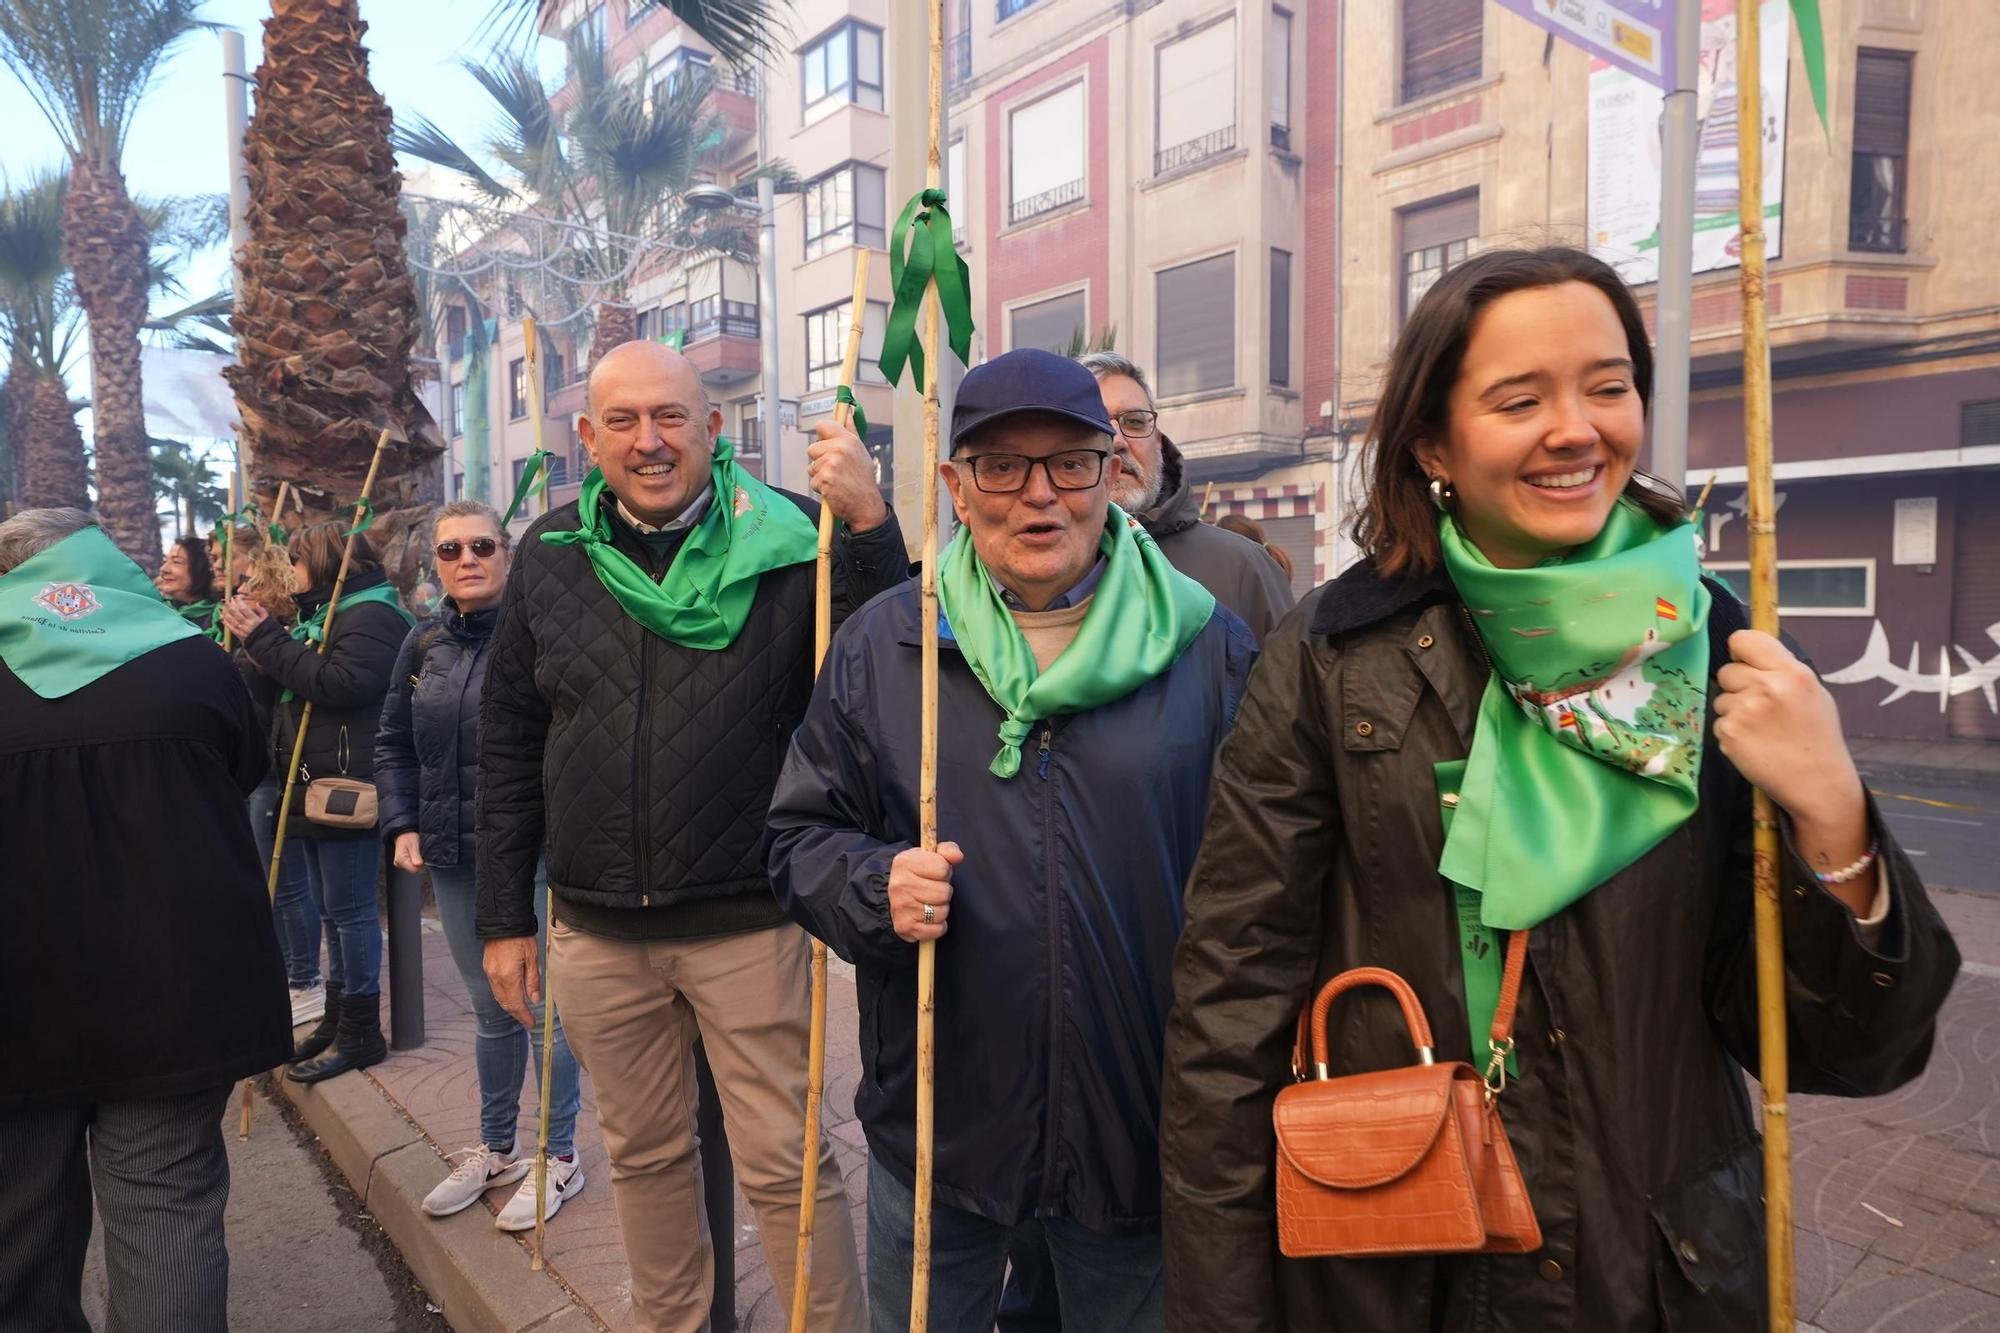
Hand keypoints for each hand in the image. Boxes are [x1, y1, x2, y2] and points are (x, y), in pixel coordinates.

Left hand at [217, 594, 268, 639]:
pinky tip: (223, 619)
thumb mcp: (268, 620)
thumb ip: (262, 611)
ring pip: (231, 620)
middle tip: (226, 600)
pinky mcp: (240, 635)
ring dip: (226, 613)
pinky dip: (226, 623)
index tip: (236, 597)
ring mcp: (242, 630)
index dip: (239, 602)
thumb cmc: (269, 632)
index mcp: (254, 619)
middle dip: (230, 606)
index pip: (244, 608)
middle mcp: (246, 624)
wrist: (268, 645)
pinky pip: (231, 628)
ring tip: (222, 608)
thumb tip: (257, 603)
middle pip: (236, 613)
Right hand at [392, 831, 423, 873]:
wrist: (404, 833)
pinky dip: (415, 860)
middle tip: (418, 853)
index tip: (422, 857)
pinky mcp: (402, 862)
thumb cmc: (408, 837)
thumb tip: (419, 866)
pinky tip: (414, 854)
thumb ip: (416, 857)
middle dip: (418, 863)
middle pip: (413, 869)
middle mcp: (399, 864)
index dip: (420, 865)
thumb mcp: (414, 846)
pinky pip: (411, 864)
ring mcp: (400, 863)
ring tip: (416, 852)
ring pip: (413, 867)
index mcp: (401, 860)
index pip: (414, 870)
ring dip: (417, 861)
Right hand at [483, 936, 540, 1028]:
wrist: (502, 921)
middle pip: (506, 1003)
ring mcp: (490, 973)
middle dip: (517, 1014)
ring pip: (499, 997)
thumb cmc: (520, 937)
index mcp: (508, 977)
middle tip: (528, 1021)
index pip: (516, 1004)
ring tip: (521, 1012)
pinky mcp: (487, 968)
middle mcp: (496, 978)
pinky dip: (503, 996)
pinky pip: (495, 988)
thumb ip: (532, 981)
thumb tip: (534, 1000)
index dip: (524, 1016)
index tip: (532, 1023)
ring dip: (509, 1006)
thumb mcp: (532, 958)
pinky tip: (511, 997)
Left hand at [807, 421, 887, 532]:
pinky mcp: (824, 479)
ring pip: (811, 466)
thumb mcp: (860, 451)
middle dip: (819, 460)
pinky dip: (820, 487)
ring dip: (820, 475)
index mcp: (848, 440)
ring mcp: (831, 464)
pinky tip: (833, 489)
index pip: (822, 425)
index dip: (822, 436)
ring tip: (836, 480)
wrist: (866, 505)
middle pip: (812, 448)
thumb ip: (850, 430)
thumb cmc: (862, 479)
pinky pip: (813, 481)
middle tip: (835, 470)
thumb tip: (847, 412)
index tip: (827, 444)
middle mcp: (840, 449)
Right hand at [887, 841, 962, 942]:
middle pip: (944, 892)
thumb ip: (947, 850)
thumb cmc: (917, 875)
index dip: (944, 872)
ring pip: (942, 912)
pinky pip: (937, 930)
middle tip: (933, 891)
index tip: (935, 874)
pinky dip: (937, 927)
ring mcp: (900, 907)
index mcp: (905, 862)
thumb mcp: (929, 856)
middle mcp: (899, 885)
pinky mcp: (904, 927)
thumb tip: (958, 856)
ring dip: (941, 910)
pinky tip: (928, 918)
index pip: (942, 868)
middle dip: (944, 892)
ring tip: (930, 904)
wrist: (893, 897)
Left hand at [1713, 630, 1865, 829]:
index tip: (1745, 663)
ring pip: (1720, 699)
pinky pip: (1719, 723)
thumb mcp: (1812, 693)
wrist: (1818, 783)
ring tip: (1762, 730)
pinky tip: (1754, 745)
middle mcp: (1767, 687)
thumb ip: (1782, 671)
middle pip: (1726, 671)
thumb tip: (1749, 655)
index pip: (1744, 639)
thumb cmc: (1817, 737)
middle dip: (1737, 687)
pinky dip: (1731, 733)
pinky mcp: (1729, 733)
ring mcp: (1745, 711)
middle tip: (1760, 708)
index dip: (1740, 652)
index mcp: (1792, 672)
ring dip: (1734, 712)